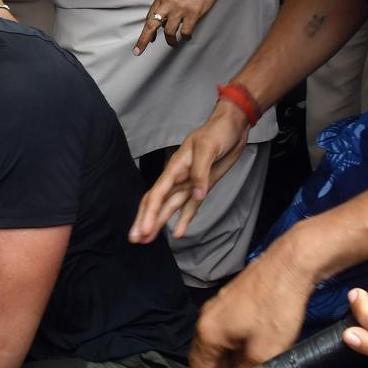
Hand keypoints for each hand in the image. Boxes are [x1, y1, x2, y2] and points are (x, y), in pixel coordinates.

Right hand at [129, 103, 249, 242]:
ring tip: (147, 240)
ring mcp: (189, 183)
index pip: (157, 194)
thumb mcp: (208, 147)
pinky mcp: (202, 187)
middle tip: (135, 240)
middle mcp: (178, 178)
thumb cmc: (218, 132)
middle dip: (145, 221)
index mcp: (175, 167)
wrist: (232, 127)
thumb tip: (196, 196)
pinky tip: (178, 233)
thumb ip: (200, 172)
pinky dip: (184, 220)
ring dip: (158, 223)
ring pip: (169, 207)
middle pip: (157, 203)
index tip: (142, 231)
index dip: (148, 214)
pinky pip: (190, 207)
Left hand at [134, 0, 224, 54]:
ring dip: (170, 40)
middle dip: (143, 39)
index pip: (150, 16)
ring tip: (173, 43)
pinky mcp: (193, 14)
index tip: (146, 40)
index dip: (147, 30)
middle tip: (139, 50)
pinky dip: (185, 37)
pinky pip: (185, 32)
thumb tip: (163, 21)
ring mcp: (180, 10)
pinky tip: (187, 37)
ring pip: (169, 32)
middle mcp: (168, 4)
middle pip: (152, 25)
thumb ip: (165, 4)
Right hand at [190, 240, 313, 367]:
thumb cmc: (276, 310)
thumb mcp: (264, 352)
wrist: (288, 267)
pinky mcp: (230, 299)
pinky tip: (246, 351)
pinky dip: (230, 345)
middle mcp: (206, 318)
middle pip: (203, 354)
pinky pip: (224, 329)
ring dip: (224, 360)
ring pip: (215, 341)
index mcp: (207, 332)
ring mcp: (217, 306)